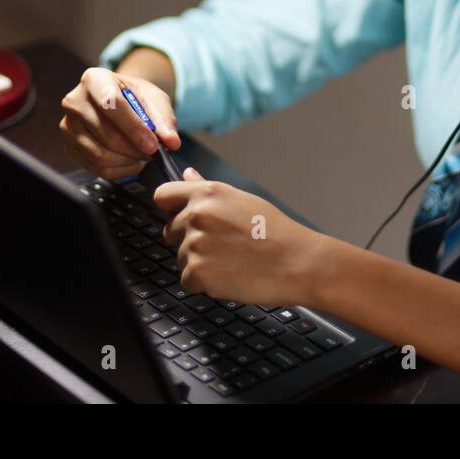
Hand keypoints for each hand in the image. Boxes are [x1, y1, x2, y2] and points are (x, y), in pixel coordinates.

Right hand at [58, 67, 180, 179]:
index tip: (153, 144)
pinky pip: (97, 168)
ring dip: (129, 161)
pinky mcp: (69, 147)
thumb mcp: (154, 99)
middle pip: (106, 135)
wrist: (117, 102)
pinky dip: (119, 169)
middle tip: (153, 152)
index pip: (110, 105)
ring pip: (101, 155)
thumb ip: (164, 119)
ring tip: (142, 154)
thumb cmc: (133, 97)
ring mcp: (68, 126)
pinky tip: (130, 160)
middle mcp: (75, 101)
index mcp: (94, 79)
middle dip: (135, 149)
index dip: (133, 128)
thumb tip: (171, 141)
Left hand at [153, 168, 327, 306]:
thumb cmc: (275, 232)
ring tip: (230, 260)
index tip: (178, 215)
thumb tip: (186, 175)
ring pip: (181, 257)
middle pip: (170, 230)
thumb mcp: (242, 200)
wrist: (297, 263)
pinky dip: (204, 283)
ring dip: (198, 262)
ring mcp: (195, 245)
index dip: (170, 208)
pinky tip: (228, 275)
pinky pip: (187, 280)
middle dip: (188, 239)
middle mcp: (196, 216)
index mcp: (207, 194)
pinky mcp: (197, 273)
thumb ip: (205, 188)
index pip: (162, 195)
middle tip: (220, 245)